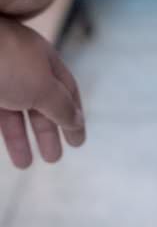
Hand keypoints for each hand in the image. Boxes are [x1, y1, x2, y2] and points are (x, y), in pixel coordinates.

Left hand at [0, 16, 85, 167]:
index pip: (67, 89)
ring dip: (20, 140)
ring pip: (13, 114)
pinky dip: (0, 133)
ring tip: (24, 164)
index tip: (78, 140)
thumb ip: (61, 106)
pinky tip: (1, 150)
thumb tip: (77, 120)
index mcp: (45, 61)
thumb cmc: (8, 62)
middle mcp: (23, 69)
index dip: (74, 115)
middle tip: (54, 159)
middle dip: (48, 132)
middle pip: (40, 104)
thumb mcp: (43, 88)